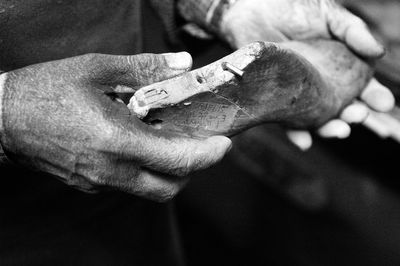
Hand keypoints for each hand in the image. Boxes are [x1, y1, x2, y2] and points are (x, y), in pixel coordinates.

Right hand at [0, 52, 230, 200]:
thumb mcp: (96, 69)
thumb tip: (182, 64)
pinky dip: (147, 169)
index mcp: (116, 141)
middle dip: (193, 169)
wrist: (0, 118)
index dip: (208, 155)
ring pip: (151, 189)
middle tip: (198, 144)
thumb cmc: (45, 90)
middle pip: (170, 187)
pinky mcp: (90, 184)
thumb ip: (144, 68)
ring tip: (171, 141)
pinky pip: (130, 184)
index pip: (178, 161)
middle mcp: (111, 170)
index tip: (223, 144)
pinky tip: (141, 144)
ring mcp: (100, 182)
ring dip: (170, 170)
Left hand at [219, 0, 394, 148]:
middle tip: (358, 116)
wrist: (250, 10)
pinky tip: (304, 142)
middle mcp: (321, 81)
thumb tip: (379, 52)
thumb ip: (352, 30)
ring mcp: (299, 92)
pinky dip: (296, 134)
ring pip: (317, 117)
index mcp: (339, 64)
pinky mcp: (276, 98)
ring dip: (329, 129)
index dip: (374, 96)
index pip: (362, 84)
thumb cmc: (291, 8)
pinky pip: (286, 120)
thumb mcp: (328, 14)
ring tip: (338, 132)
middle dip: (353, 114)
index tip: (382, 103)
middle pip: (342, 106)